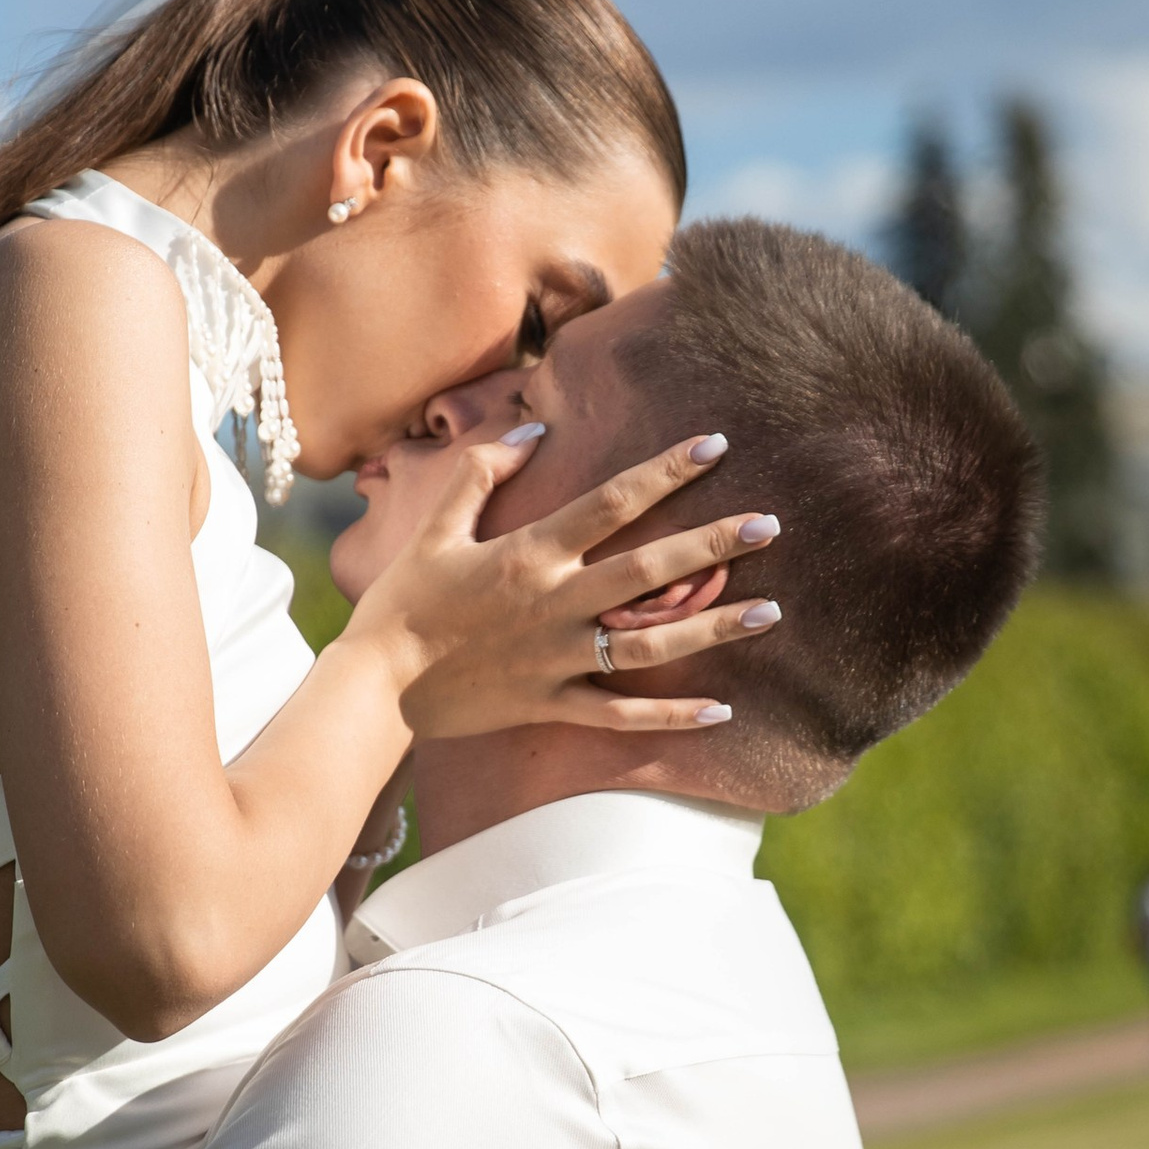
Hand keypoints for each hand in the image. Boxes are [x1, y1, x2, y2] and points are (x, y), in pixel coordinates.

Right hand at [354, 435, 782, 740]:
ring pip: (650, 643)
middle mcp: (554, 603)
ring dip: (713, 627)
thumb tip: (533, 432)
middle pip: (649, 569)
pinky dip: (672, 716)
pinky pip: (622, 712)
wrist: (376, 685)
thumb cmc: (406, 600)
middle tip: (771, 525)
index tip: (716, 446)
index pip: (612, 501)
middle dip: (713, 544)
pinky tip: (723, 709)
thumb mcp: (437, 526)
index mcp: (530, 553)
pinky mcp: (552, 705)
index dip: (666, 471)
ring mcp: (557, 658)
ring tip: (770, 612)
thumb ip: (483, 472)